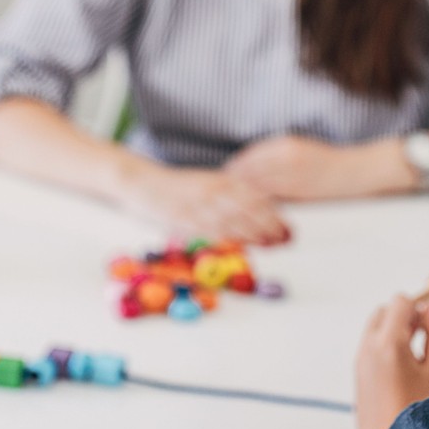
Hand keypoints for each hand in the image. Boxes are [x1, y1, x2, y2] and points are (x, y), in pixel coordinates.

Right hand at [119, 160, 291, 245]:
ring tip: (271, 246)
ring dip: (255, 235)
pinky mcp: (184, 219)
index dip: (274, 213)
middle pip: (249, 210)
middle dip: (270, 226)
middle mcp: (212, 191)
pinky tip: (242, 247)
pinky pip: (211, 231)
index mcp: (220, 180)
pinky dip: (229, 239)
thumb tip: (256, 208)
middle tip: (285, 240)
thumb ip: (228, 194)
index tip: (287, 227)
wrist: (141, 181)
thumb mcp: (205, 183)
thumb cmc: (176, 186)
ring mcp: (199, 205)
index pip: (255, 197)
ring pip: (234, 221)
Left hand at [225, 136, 403, 200]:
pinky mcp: (301, 191)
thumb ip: (276, 159)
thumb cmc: (329, 162)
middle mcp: (285, 157)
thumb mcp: (300, 150)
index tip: (222, 182)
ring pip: (258, 188)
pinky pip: (274, 200)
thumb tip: (251, 171)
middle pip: (248, 173)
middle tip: (219, 200)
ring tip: (229, 210)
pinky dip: (260, 207)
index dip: (233, 171)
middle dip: (232, 187)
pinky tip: (252, 215)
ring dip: (242, 199)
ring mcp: (293, 174)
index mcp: (284, 144)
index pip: (248, 158)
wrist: (358, 170)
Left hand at [354, 295, 428, 428]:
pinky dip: (387, 340)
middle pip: (387, 309)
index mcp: (389, 343)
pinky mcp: (358, 365)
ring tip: (416, 350)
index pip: (400, 301)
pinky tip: (405, 361)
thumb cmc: (410, 412)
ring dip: (396, 327)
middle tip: (426, 332)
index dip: (419, 302)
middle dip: (407, 314)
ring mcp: (361, 355)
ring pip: (378, 323)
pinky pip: (372, 340)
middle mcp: (369, 346)